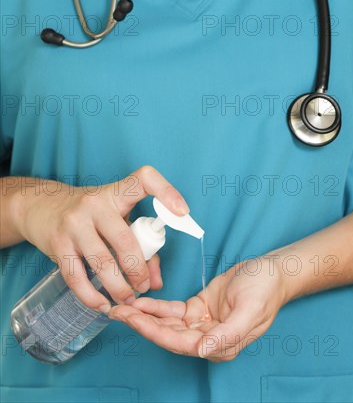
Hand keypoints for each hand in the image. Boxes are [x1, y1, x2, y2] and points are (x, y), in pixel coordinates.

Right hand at [13, 166, 188, 311]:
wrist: (40, 206)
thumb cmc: (89, 214)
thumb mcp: (114, 218)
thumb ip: (141, 245)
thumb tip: (157, 282)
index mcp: (116, 192)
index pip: (144, 179)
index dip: (166, 192)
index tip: (182, 212)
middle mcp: (95, 205)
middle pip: (125, 240)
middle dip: (139, 270)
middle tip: (144, 287)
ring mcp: (74, 224)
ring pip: (102, 262)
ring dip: (119, 288)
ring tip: (127, 300)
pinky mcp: (57, 245)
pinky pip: (77, 277)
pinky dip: (92, 296)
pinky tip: (103, 304)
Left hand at [109, 255, 287, 361]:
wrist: (271, 271)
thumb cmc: (265, 290)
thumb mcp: (250, 310)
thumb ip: (228, 333)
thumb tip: (203, 350)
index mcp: (220, 344)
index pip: (180, 343)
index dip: (154, 332)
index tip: (133, 320)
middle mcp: (208, 338)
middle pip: (167, 335)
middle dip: (141, 324)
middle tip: (116, 312)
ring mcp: (201, 323)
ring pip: (167, 324)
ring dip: (144, 316)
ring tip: (121, 308)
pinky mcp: (198, 308)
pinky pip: (172, 310)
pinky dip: (156, 306)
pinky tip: (140, 301)